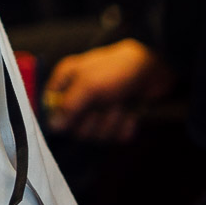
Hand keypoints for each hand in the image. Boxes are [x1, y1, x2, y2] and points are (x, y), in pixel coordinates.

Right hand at [42, 38, 173, 142]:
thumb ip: (68, 107)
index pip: (51, 108)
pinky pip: (115, 136)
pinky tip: (131, 113)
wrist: (155, 68)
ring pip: (97, 134)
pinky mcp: (117, 119)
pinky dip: (126, 126)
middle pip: (76, 128)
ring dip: (112, 122)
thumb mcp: (89, 85)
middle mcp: (80, 96)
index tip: (77, 114)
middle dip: (95, 120)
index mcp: (67, 82)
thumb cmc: (117, 70)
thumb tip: (52, 126)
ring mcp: (99, 109)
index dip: (62, 116)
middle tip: (105, 105)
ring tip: (121, 104)